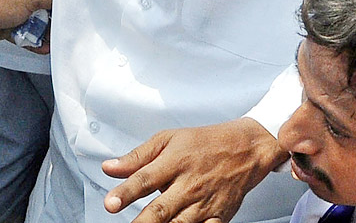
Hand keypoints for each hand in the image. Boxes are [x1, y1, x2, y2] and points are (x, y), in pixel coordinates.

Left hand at [102, 118, 286, 221]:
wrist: (247, 148)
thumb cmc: (205, 143)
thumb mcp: (169, 139)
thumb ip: (137, 157)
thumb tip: (108, 168)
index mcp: (175, 162)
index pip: (145, 179)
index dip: (126, 193)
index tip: (110, 204)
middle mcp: (189, 185)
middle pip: (160, 210)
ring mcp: (204, 204)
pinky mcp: (219, 218)